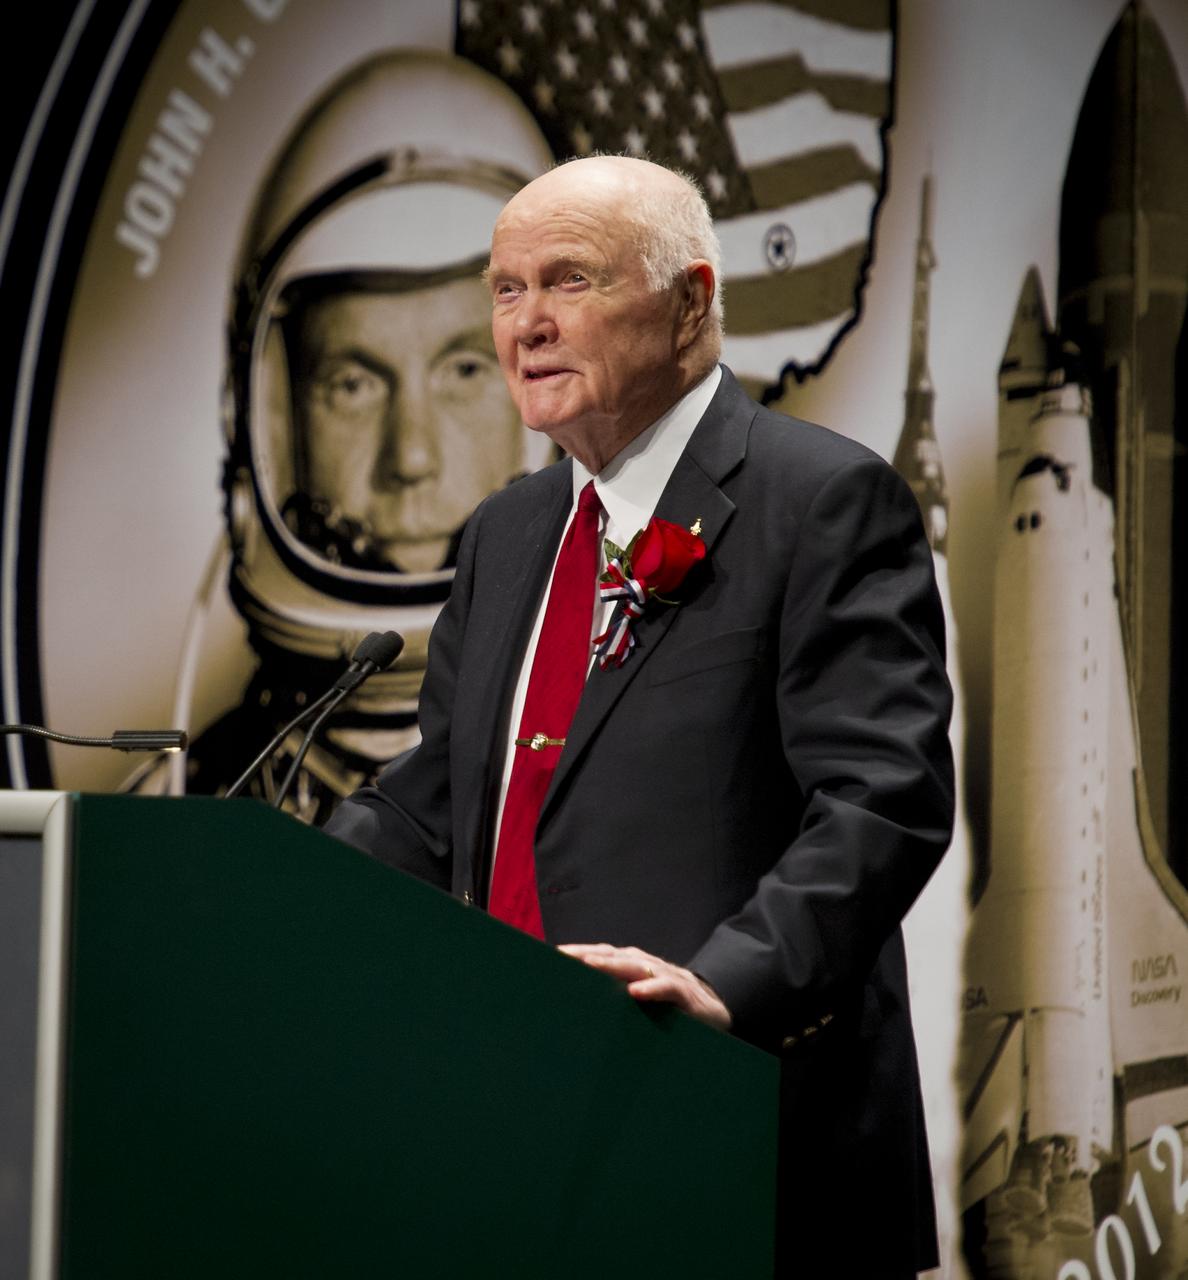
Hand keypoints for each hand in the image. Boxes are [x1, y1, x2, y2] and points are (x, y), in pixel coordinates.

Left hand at [557, 943, 731, 1031]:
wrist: (714, 1012)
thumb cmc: (668, 1007)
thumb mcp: (638, 1001)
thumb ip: (614, 997)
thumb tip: (577, 1005)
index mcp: (633, 965)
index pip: (602, 954)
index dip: (579, 952)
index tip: (553, 954)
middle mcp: (648, 965)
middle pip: (613, 955)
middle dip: (587, 954)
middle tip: (563, 955)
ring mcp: (667, 976)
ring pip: (637, 966)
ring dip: (613, 965)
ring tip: (589, 965)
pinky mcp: (685, 995)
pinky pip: (668, 988)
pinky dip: (652, 988)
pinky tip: (635, 991)